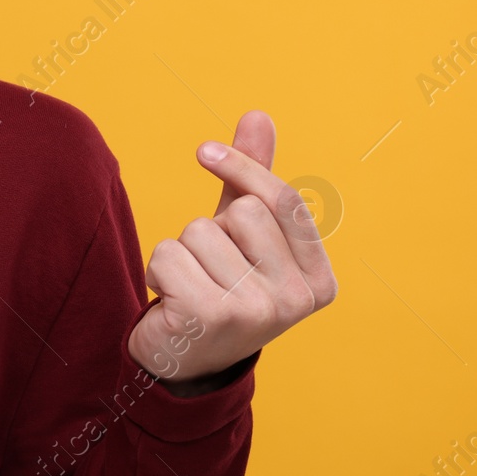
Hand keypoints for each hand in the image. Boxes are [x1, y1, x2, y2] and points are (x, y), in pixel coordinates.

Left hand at [128, 110, 337, 392]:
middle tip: (209, 269)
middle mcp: (296, 299)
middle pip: (241, 212)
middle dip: (210, 228)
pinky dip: (158, 270)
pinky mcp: (210, 317)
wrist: (183, 360)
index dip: (243, 167)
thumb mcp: (242, 235)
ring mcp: (256, 311)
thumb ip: (252, 180)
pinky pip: (168, 254)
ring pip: (198, 231)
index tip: (204, 150)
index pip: (284, 201)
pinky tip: (171, 301)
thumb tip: (258, 115)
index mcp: (318, 280)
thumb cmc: (218, 286)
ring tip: (190, 286)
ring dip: (180, 252)